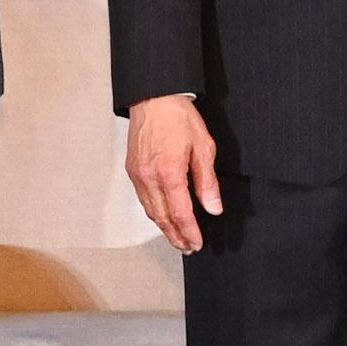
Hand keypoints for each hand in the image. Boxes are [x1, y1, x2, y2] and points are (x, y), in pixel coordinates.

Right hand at [125, 95, 226, 252]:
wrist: (153, 97)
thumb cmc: (178, 117)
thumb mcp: (203, 147)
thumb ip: (207, 181)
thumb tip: (213, 207)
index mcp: (170, 173)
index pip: (181, 214)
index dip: (190, 232)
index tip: (197, 243)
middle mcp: (150, 178)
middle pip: (163, 218)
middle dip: (176, 236)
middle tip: (187, 247)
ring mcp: (138, 175)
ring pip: (151, 211)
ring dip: (164, 228)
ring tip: (177, 238)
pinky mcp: (133, 170)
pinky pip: (143, 199)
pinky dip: (154, 212)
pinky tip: (162, 216)